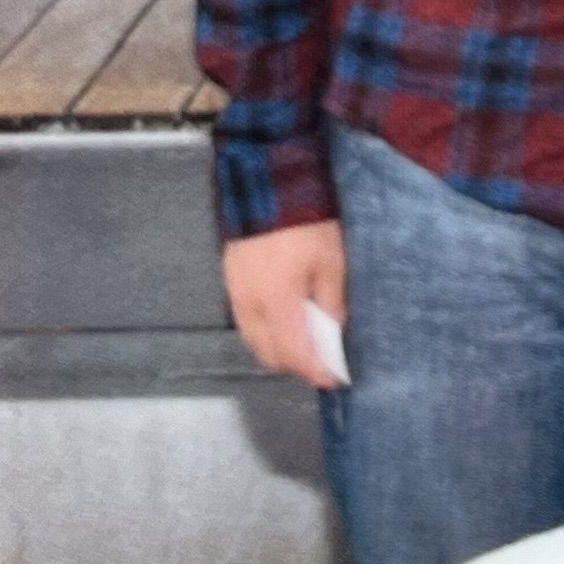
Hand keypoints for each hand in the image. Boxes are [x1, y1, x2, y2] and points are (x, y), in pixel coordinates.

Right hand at [223, 220, 350, 388]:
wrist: (268, 184)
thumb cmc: (306, 222)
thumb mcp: (331, 261)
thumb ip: (331, 302)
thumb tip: (332, 332)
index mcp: (278, 300)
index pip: (294, 353)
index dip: (314, 371)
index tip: (332, 379)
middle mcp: (250, 304)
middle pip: (269, 355)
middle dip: (296, 364)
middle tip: (321, 359)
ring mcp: (236, 294)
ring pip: (254, 341)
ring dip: (278, 349)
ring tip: (305, 340)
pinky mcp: (230, 282)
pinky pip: (246, 322)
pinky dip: (265, 331)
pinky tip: (284, 319)